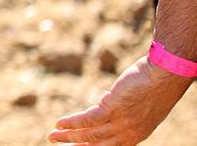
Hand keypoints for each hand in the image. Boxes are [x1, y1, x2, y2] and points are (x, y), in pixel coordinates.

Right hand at [50, 56, 192, 143]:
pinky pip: (88, 119)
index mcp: (135, 135)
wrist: (164, 77)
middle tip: (58, 145)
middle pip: (96, 145)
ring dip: (68, 137)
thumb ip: (125, 112)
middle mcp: (127, 133)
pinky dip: (72, 122)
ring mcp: (120, 122)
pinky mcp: (113, 108)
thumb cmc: (156, 88)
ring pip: (89, 135)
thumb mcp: (142, 107)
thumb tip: (107, 105)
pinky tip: (59, 122)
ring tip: (52, 136)